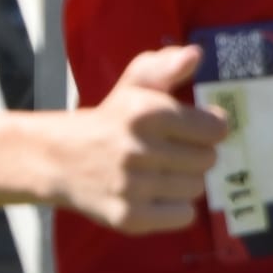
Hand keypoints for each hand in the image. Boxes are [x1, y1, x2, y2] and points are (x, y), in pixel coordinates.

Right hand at [49, 44, 229, 234]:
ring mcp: (133, 186)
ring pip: (196, 188)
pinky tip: (154, 194)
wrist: (58, 159)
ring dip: (184, 180)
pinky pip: (184, 215)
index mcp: (145, 112)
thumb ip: (165, 66)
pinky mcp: (130, 217)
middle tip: (171, 151)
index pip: (214, 129)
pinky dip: (175, 207)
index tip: (194, 129)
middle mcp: (138, 149)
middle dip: (194, 154)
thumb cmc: (109, 121)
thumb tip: (195, 55)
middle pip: (207, 160)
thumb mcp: (133, 85)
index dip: (208, 128)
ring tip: (159, 172)